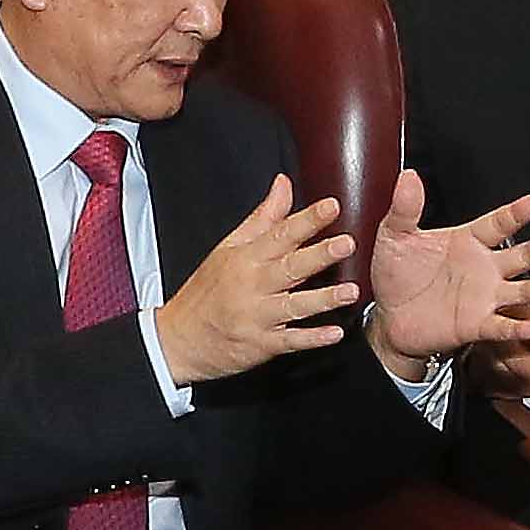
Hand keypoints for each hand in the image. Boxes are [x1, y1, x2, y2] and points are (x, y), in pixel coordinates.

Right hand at [152, 176, 357, 384]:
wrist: (178, 339)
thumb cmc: (206, 291)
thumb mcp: (228, 247)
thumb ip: (263, 217)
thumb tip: (283, 184)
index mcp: (246, 258)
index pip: (281, 233)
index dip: (307, 220)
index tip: (331, 206)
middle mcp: (252, 285)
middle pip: (290, 266)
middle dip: (319, 255)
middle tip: (347, 244)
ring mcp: (256, 316)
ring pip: (294, 305)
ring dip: (323, 299)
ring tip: (351, 291)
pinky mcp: (260, 345)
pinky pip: (289, 341)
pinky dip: (312, 338)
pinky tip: (334, 333)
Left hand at [363, 172, 529, 368]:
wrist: (389, 318)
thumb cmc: (396, 275)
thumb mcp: (395, 237)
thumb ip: (405, 208)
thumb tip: (408, 176)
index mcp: (468, 241)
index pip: (498, 223)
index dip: (517, 213)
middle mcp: (484, 268)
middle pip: (522, 254)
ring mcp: (484, 297)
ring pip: (522, 290)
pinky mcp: (476, 325)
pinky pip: (501, 325)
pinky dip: (517, 326)